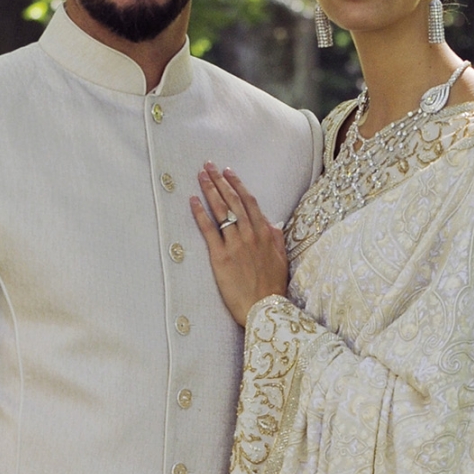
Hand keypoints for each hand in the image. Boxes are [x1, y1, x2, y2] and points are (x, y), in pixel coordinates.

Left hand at [190, 162, 288, 326]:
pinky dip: (200, 214)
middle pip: (233, 201)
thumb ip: (276, 239)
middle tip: (209, 166)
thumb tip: (273, 223)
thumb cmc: (273, 287)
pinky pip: (208, 230)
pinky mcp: (221, 257)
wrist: (264, 308)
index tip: (229, 172)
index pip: (249, 202)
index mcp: (265, 234)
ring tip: (201, 176)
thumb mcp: (281, 259)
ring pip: (221, 211)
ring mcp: (235, 244)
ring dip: (210, 190)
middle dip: (220, 181)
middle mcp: (250, 234)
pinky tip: (193, 200)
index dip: (237, 185)